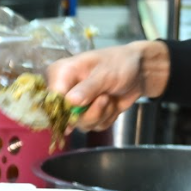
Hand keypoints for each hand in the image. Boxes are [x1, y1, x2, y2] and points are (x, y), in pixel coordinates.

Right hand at [47, 41, 168, 131]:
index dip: (66, 107)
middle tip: (105, 98)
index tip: (83, 105)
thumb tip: (70, 102)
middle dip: (91, 112)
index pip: (52, 98)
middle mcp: (64, 91)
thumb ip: (88, 88)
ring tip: (110, 98)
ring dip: (102, 114)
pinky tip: (112, 104)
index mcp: (60, 74)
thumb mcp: (105, 73)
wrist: (139, 71)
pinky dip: (107, 117)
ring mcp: (76, 105)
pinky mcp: (88, 115)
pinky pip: (94, 126)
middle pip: (66, 116)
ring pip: (81, 124)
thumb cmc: (120, 63)